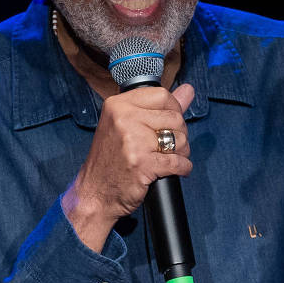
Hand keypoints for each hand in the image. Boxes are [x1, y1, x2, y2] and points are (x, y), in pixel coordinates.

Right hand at [62, 83, 194, 250]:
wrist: (94, 192)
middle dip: (179, 134)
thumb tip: (188, 90)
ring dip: (182, 152)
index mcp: (118, 105)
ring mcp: (133, 141)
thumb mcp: (127, 125)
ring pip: (179, 139)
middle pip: (175, 117)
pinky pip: (178, 162)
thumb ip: (159, 107)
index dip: (174, 109)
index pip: (163, 95)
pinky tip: (175, 170)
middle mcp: (124, 119)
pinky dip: (183, 168)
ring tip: (169, 158)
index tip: (170, 123)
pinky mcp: (142, 164)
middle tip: (169, 145)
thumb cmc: (110, 160)